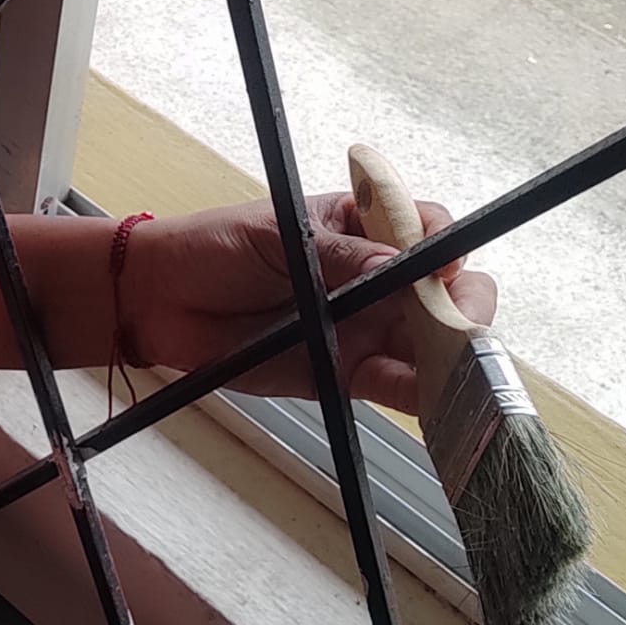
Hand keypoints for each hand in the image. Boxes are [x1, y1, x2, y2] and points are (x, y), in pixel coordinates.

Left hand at [117, 194, 497, 413]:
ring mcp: (366, 326)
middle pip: (448, 290)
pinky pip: (398, 385)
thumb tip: (398, 268)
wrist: (160, 301)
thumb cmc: (213, 247)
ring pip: (433, 343)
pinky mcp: (348, 372)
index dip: (444, 243)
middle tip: (455, 326)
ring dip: (455, 358)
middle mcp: (377, 276)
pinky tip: (433, 399)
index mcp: (360, 225)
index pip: (427, 226)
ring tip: (456, 372)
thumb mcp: (275, 237)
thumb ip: (336, 255)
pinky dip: (422, 394)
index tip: (441, 263)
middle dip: (465, 306)